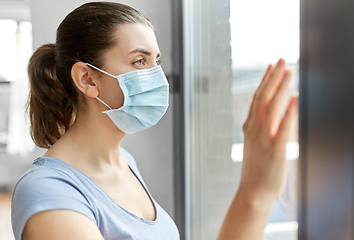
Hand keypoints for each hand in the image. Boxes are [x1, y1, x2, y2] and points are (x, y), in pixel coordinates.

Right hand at [240, 59, 298, 201]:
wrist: (253, 190)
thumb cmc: (256, 167)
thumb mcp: (255, 142)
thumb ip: (261, 125)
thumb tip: (274, 111)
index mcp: (249, 127)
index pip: (257, 98)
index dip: (264, 81)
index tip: (271, 66)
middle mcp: (254, 129)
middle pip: (263, 98)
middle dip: (273, 77)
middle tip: (282, 60)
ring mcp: (263, 139)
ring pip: (270, 107)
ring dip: (280, 88)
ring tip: (288, 71)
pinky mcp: (275, 150)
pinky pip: (282, 128)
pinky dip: (289, 112)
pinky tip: (295, 98)